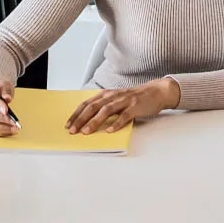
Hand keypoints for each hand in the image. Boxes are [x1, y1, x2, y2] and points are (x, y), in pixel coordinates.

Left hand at [65, 79, 180, 134]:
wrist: (155, 91)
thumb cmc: (134, 98)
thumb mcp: (116, 99)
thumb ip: (104, 106)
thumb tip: (88, 120)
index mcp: (106, 94)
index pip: (87, 104)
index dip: (76, 114)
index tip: (68, 124)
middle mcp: (113, 96)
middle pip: (93, 107)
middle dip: (81, 119)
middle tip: (73, 130)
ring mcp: (124, 101)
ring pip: (106, 111)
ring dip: (95, 121)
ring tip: (87, 131)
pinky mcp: (135, 106)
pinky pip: (124, 116)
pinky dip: (116, 123)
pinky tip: (110, 130)